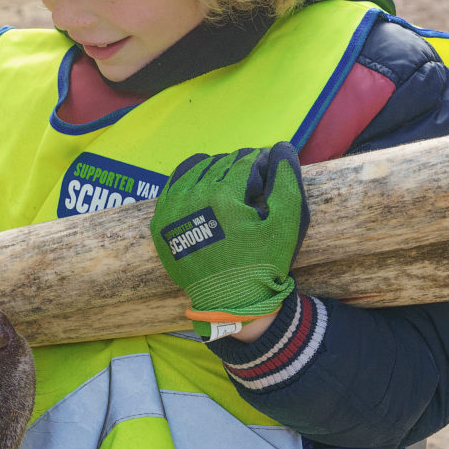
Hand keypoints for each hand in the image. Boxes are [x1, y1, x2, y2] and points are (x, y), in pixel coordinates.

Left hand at [150, 143, 307, 339]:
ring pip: (196, 169)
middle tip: (255, 186)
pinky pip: (173, 184)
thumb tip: (280, 146)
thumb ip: (286, 178)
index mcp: (222, 196)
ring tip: (233, 188)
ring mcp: (171, 210)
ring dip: (217, 172)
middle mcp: (191, 198)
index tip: (271, 176)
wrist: (232, 302)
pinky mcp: (161, 222)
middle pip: (220, 163)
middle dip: (241, 168)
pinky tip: (207, 189)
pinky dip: (191, 180)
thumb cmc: (264, 262)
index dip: (263, 164)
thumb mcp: (287, 222)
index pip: (245, 161)